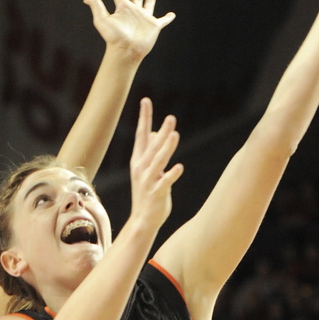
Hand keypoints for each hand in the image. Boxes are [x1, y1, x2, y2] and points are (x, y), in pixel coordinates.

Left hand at [84, 0, 174, 62]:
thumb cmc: (114, 37)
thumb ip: (97, 7)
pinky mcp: (154, 26)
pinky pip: (163, 20)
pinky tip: (171, 15)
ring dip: (150, 2)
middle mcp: (134, 12)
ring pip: (148, 6)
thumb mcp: (102, 20)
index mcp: (122, 8)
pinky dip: (167, 18)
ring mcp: (144, 18)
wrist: (127, 50)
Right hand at [128, 98, 182, 232]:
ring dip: (166, 148)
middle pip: (152, 146)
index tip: (146, 100)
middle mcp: (141, 168)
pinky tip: (179, 167)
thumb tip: (155, 132)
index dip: (144, 117)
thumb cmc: (147, 192)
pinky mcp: (156, 193)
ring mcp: (147, 181)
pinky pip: (164, 182)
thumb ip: (150, 150)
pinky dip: (171, 175)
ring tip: (174, 135)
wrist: (142, 220)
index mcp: (139, 160)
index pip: (142, 134)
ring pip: (158, 161)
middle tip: (170, 117)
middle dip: (161, 131)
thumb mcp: (146, 169)